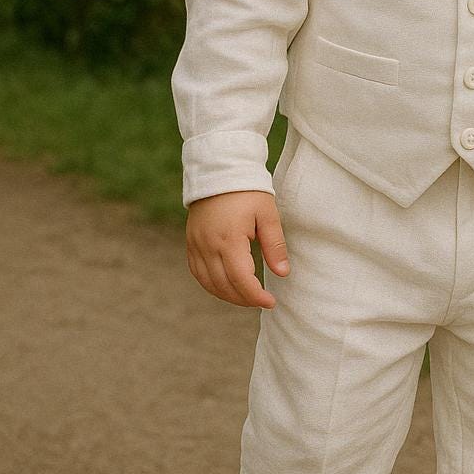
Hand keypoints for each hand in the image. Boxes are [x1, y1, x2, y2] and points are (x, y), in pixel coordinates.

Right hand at [186, 189, 290, 308]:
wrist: (219, 170)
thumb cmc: (248, 190)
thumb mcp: (268, 214)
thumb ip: (275, 245)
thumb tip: (282, 273)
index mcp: (229, 239)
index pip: (241, 280)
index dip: (256, 296)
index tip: (271, 303)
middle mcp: (208, 245)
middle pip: (224, 285)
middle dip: (244, 299)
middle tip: (261, 301)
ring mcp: (196, 244)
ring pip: (208, 282)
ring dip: (227, 295)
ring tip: (246, 297)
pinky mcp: (190, 241)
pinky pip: (197, 272)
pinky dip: (211, 284)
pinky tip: (225, 286)